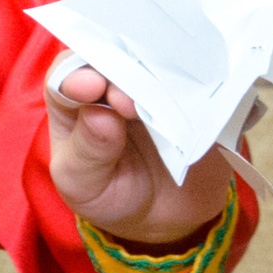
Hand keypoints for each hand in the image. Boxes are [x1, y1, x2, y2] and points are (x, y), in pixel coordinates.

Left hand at [45, 53, 234, 246]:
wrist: (163, 212)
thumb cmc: (110, 192)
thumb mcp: (84, 183)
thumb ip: (86, 152)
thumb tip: (98, 114)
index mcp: (75, 101)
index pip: (66, 74)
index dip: (76, 75)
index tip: (90, 87)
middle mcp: (113, 83)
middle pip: (115, 59)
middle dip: (120, 74)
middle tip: (129, 102)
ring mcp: (155, 87)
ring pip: (158, 64)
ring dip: (163, 76)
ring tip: (165, 102)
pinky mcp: (194, 97)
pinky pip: (202, 82)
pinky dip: (205, 85)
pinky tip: (207, 97)